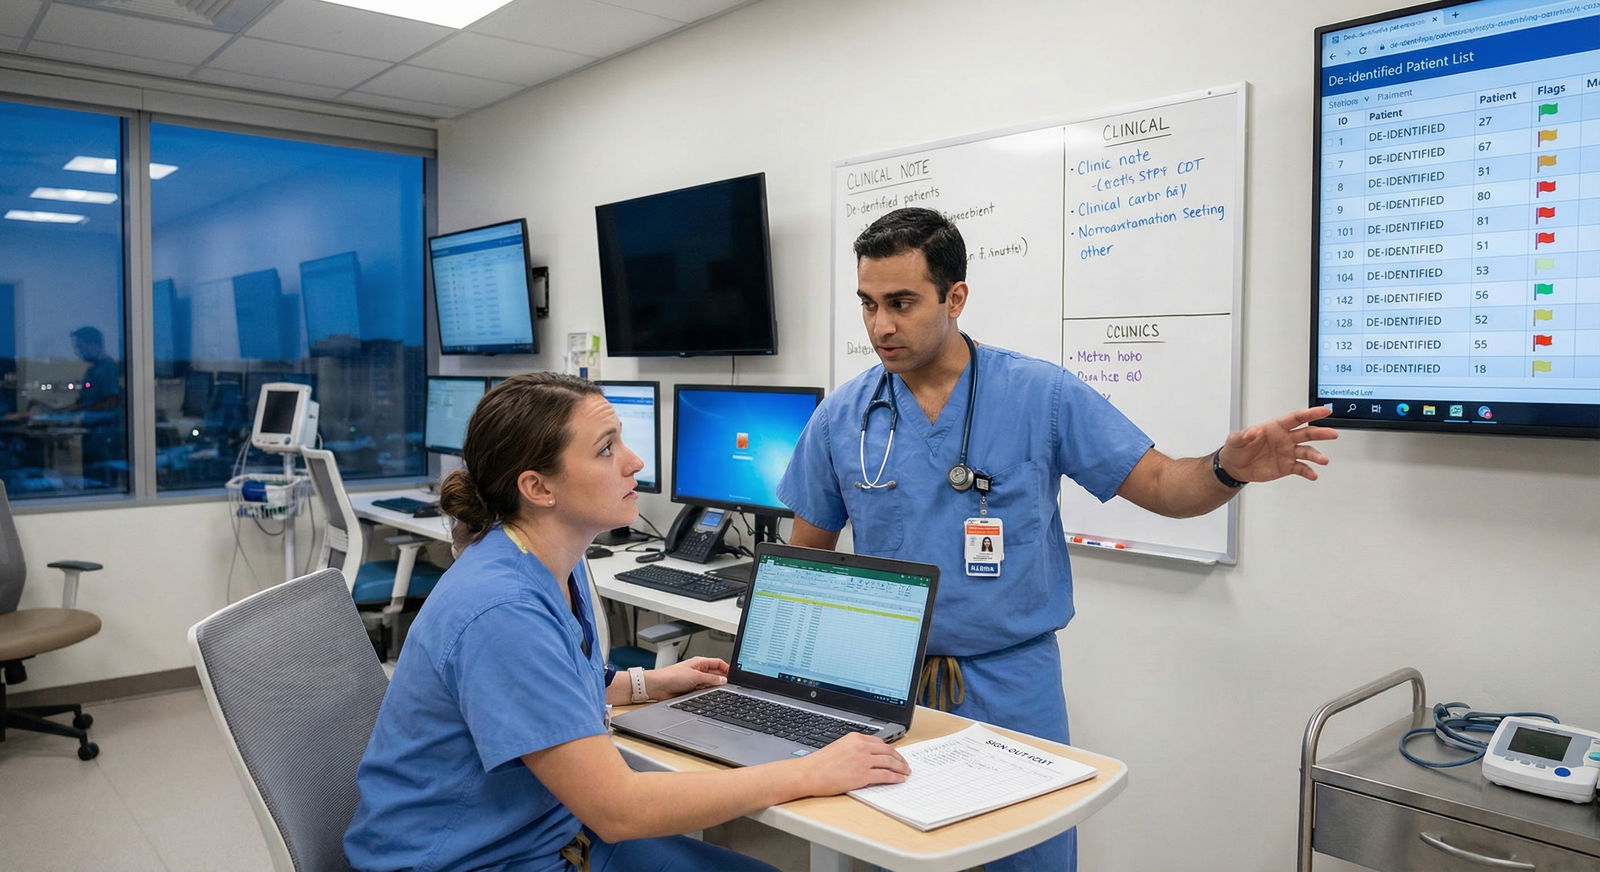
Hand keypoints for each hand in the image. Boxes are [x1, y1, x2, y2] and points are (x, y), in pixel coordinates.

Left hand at [645, 656, 728, 698]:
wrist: (657, 687)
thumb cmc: (670, 676)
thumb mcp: (695, 676)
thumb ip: (711, 678)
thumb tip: (724, 680)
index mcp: (700, 663)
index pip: (718, 663)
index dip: (727, 668)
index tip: (735, 675)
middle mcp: (698, 671)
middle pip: (716, 674)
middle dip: (722, 680)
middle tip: (729, 686)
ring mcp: (695, 681)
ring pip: (710, 685)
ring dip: (714, 689)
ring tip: (719, 692)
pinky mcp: (691, 691)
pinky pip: (703, 693)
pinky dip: (707, 695)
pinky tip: (709, 697)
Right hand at [794, 733, 910, 795]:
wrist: (809, 773)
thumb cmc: (819, 764)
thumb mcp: (839, 748)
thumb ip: (854, 749)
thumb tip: (868, 757)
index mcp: (855, 737)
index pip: (880, 743)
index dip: (891, 750)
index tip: (896, 756)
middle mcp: (861, 746)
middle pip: (888, 751)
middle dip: (900, 759)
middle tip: (905, 765)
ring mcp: (863, 760)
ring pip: (890, 762)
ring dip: (901, 768)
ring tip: (905, 773)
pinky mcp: (863, 774)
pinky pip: (885, 775)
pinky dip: (895, 777)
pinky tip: (899, 780)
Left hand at [1217, 406, 1338, 482]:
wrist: (1235, 468)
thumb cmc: (1236, 449)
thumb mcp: (1236, 440)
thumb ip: (1245, 435)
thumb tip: (1254, 431)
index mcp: (1276, 427)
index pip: (1296, 418)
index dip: (1311, 413)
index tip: (1324, 411)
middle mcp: (1285, 439)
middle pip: (1307, 433)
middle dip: (1320, 433)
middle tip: (1332, 434)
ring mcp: (1287, 452)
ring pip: (1307, 452)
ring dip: (1316, 456)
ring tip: (1323, 460)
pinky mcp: (1287, 466)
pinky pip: (1301, 468)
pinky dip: (1308, 471)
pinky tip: (1313, 475)